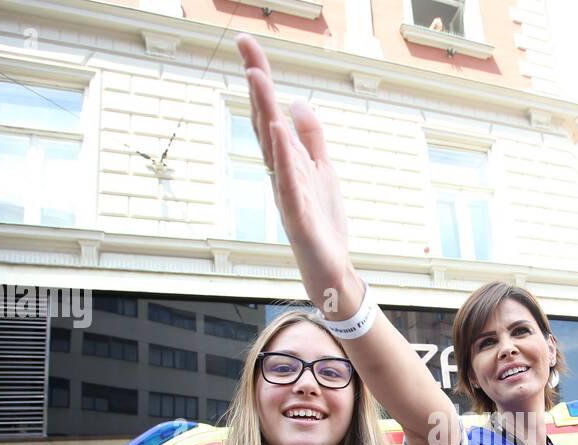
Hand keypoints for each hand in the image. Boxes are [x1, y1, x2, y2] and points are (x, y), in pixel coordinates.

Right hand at [236, 35, 361, 314]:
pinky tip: (278, 132)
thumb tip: (296, 101)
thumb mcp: (323, 171)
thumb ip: (311, 138)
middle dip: (257, 84)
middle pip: (264, 121)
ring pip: (272, 148)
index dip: (260, 78)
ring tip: (258, 77)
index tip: (247, 43)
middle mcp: (281, 173)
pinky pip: (288, 183)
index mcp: (287, 161)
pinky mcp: (298, 217)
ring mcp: (287, 194)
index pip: (270, 112)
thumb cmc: (324, 224)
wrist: (332, 269)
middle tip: (245, 45)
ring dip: (264, 111)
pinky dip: (283, 158)